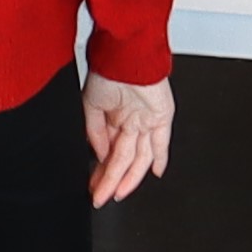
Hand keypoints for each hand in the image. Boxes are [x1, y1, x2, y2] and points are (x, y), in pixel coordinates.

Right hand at [84, 72, 173, 204]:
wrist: (125, 55)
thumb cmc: (107, 68)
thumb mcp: (89, 104)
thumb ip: (94, 132)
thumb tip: (100, 155)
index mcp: (113, 117)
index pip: (108, 152)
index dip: (101, 171)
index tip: (93, 186)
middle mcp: (130, 121)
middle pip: (123, 158)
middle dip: (111, 179)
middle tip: (101, 196)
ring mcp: (146, 120)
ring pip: (139, 156)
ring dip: (130, 176)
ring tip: (118, 192)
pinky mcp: (162, 117)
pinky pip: (162, 142)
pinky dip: (160, 158)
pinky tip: (156, 172)